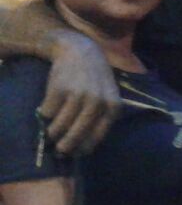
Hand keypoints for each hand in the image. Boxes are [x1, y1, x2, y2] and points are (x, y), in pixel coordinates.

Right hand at [40, 33, 119, 155]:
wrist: (80, 51)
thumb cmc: (94, 78)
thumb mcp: (108, 95)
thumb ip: (101, 116)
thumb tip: (85, 146)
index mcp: (113, 106)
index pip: (98, 135)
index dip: (85, 147)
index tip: (76, 154)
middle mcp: (97, 102)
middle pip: (78, 133)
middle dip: (67, 145)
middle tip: (60, 151)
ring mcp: (78, 95)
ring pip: (61, 124)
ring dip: (53, 132)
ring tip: (51, 134)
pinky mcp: (60, 89)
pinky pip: (49, 111)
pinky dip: (45, 115)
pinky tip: (46, 112)